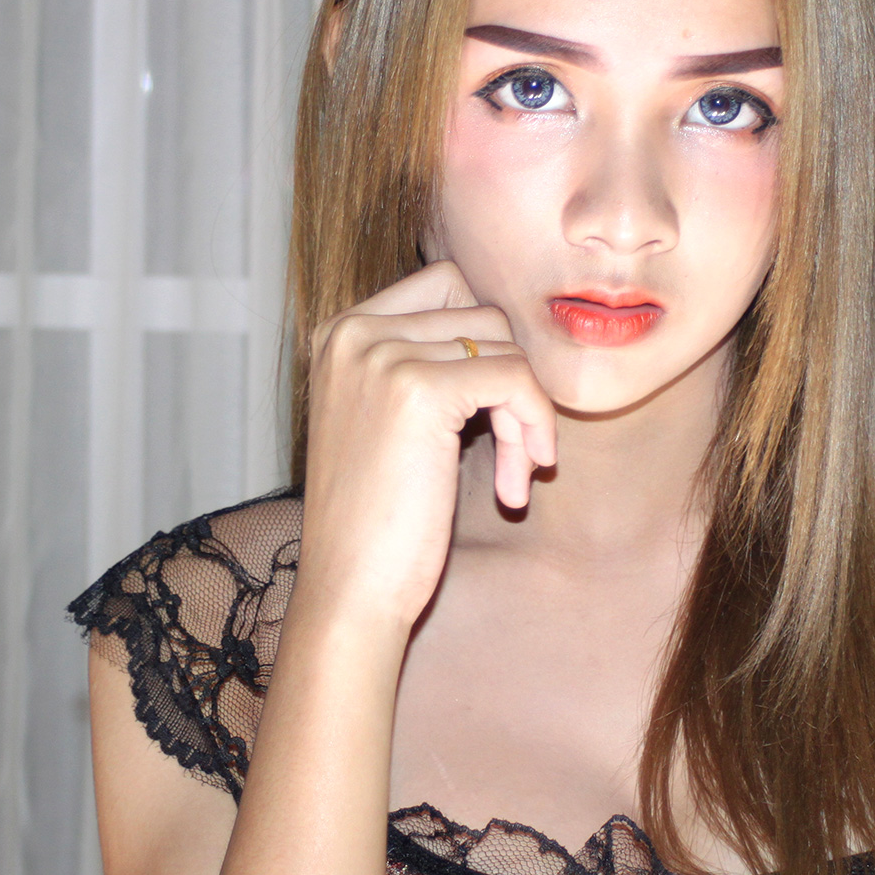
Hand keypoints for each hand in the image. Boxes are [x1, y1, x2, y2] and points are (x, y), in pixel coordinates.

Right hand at [295, 261, 558, 631]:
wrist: (350, 590)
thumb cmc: (378, 518)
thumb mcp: (390, 418)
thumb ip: (427, 361)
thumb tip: (508, 325)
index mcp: (340, 331)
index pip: (449, 284)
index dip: (488, 346)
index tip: (493, 413)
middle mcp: (354, 331)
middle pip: (483, 314)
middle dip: (511, 382)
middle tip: (513, 453)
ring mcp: (382, 355)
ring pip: (505, 347)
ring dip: (524, 415)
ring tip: (511, 476)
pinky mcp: (419, 389)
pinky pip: (516, 378)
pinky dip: (533, 427)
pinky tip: (516, 485)